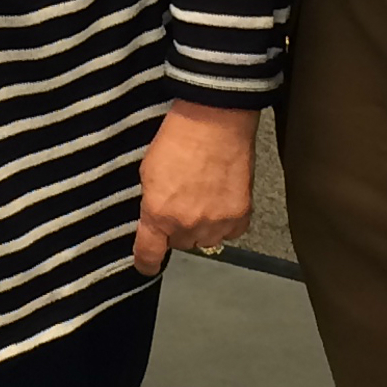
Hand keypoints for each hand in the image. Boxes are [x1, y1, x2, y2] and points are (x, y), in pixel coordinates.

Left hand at [132, 100, 257, 276]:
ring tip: (205, 197)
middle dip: (180, 229)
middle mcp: (186, 225)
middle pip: (181, 245)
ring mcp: (215, 223)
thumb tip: (155, 219)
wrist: (215, 120)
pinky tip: (222, 198)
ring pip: (207, 241)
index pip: (148, 255)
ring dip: (204, 227)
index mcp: (157, 214)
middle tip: (184, 202)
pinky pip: (231, 233)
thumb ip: (152, 203)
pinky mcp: (240, 216)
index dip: (146, 263)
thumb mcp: (148, 172)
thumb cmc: (178, 138)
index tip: (147, 265)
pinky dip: (227, 221)